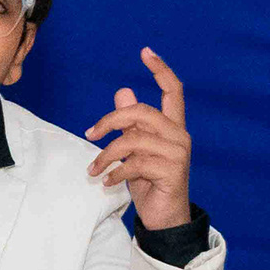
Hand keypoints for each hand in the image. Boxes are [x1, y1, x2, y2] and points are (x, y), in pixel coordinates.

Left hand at [82, 52, 193, 233]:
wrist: (164, 219)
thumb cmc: (149, 183)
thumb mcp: (135, 151)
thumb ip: (131, 124)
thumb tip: (122, 92)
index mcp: (173, 127)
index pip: (173, 90)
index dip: (161, 69)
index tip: (145, 51)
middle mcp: (179, 136)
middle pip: (141, 112)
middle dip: (110, 120)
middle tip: (89, 134)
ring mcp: (177, 153)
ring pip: (132, 140)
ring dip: (106, 155)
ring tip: (94, 170)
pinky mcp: (171, 172)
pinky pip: (135, 163)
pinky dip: (115, 173)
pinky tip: (107, 183)